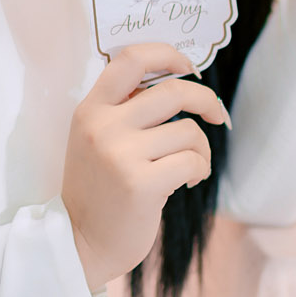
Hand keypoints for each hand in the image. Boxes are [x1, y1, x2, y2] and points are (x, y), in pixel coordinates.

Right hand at [62, 42, 228, 293]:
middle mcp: (103, 126)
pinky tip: (186, 182)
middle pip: (174, 91)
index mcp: (90, 109)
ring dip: (201, 150)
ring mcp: (121, 154)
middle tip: (217, 116)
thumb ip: (124, 110)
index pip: (131, 58)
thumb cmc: (98, 190)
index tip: (187, 67)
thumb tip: (176, 81)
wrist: (78, 242)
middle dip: (206, 101)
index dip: (167, 54)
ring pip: (189, 131)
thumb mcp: (95, 139)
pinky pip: (192, 161)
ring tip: (189, 168)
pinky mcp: (141, 183)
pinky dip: (198, 170)